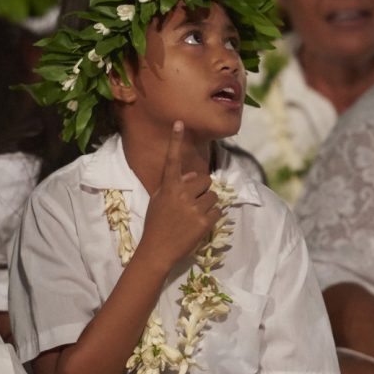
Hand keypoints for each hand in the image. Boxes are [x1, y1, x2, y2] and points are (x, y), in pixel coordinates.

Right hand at [139, 121, 220, 269]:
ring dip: (207, 204)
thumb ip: (175, 185)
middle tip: (192, 203)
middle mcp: (181, 194)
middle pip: (205, 180)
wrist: (157, 250)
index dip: (175, 141)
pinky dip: (211, 217)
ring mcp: (194, 208)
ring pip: (213, 196)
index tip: (179, 123)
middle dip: (202, 189)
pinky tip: (199, 224)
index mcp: (168, 187)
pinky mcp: (204, 222)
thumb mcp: (159, 201)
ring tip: (194, 216)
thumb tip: (193, 175)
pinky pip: (217, 211)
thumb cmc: (156, 224)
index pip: (173, 160)